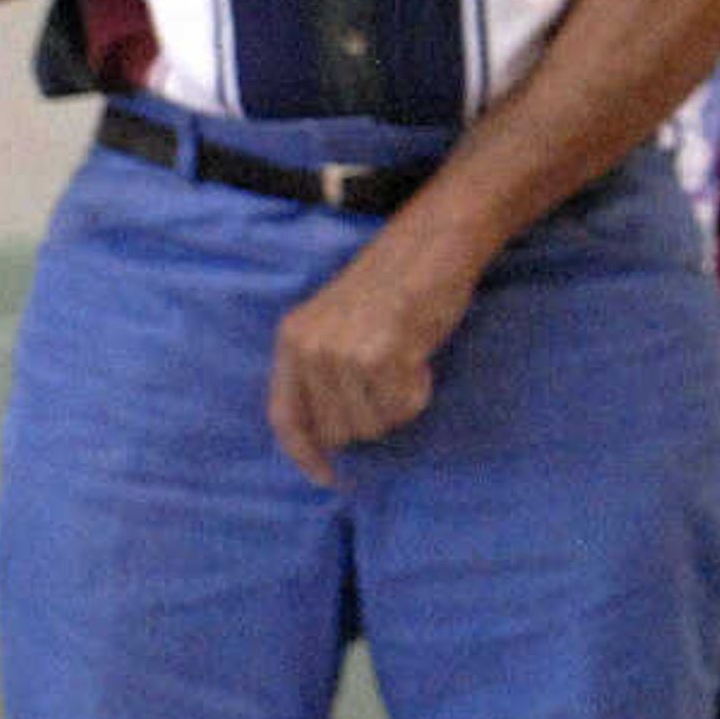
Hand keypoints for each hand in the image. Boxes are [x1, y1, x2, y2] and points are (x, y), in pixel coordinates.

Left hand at [267, 234, 474, 486]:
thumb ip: (323, 371)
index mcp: (292, 338)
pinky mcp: (381, 356)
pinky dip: (418, 392)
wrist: (435, 240)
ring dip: (397, 404)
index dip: (306, 454)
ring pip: (373, 425)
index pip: (285, 417)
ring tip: (408, 362)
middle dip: (371, 418)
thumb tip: (331, 438)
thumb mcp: (337, 322)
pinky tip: (421, 359)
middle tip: (394, 379)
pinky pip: (403, 408)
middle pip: (338, 430)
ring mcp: (343, 353)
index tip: (329, 478)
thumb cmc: (394, 280)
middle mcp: (309, 348)